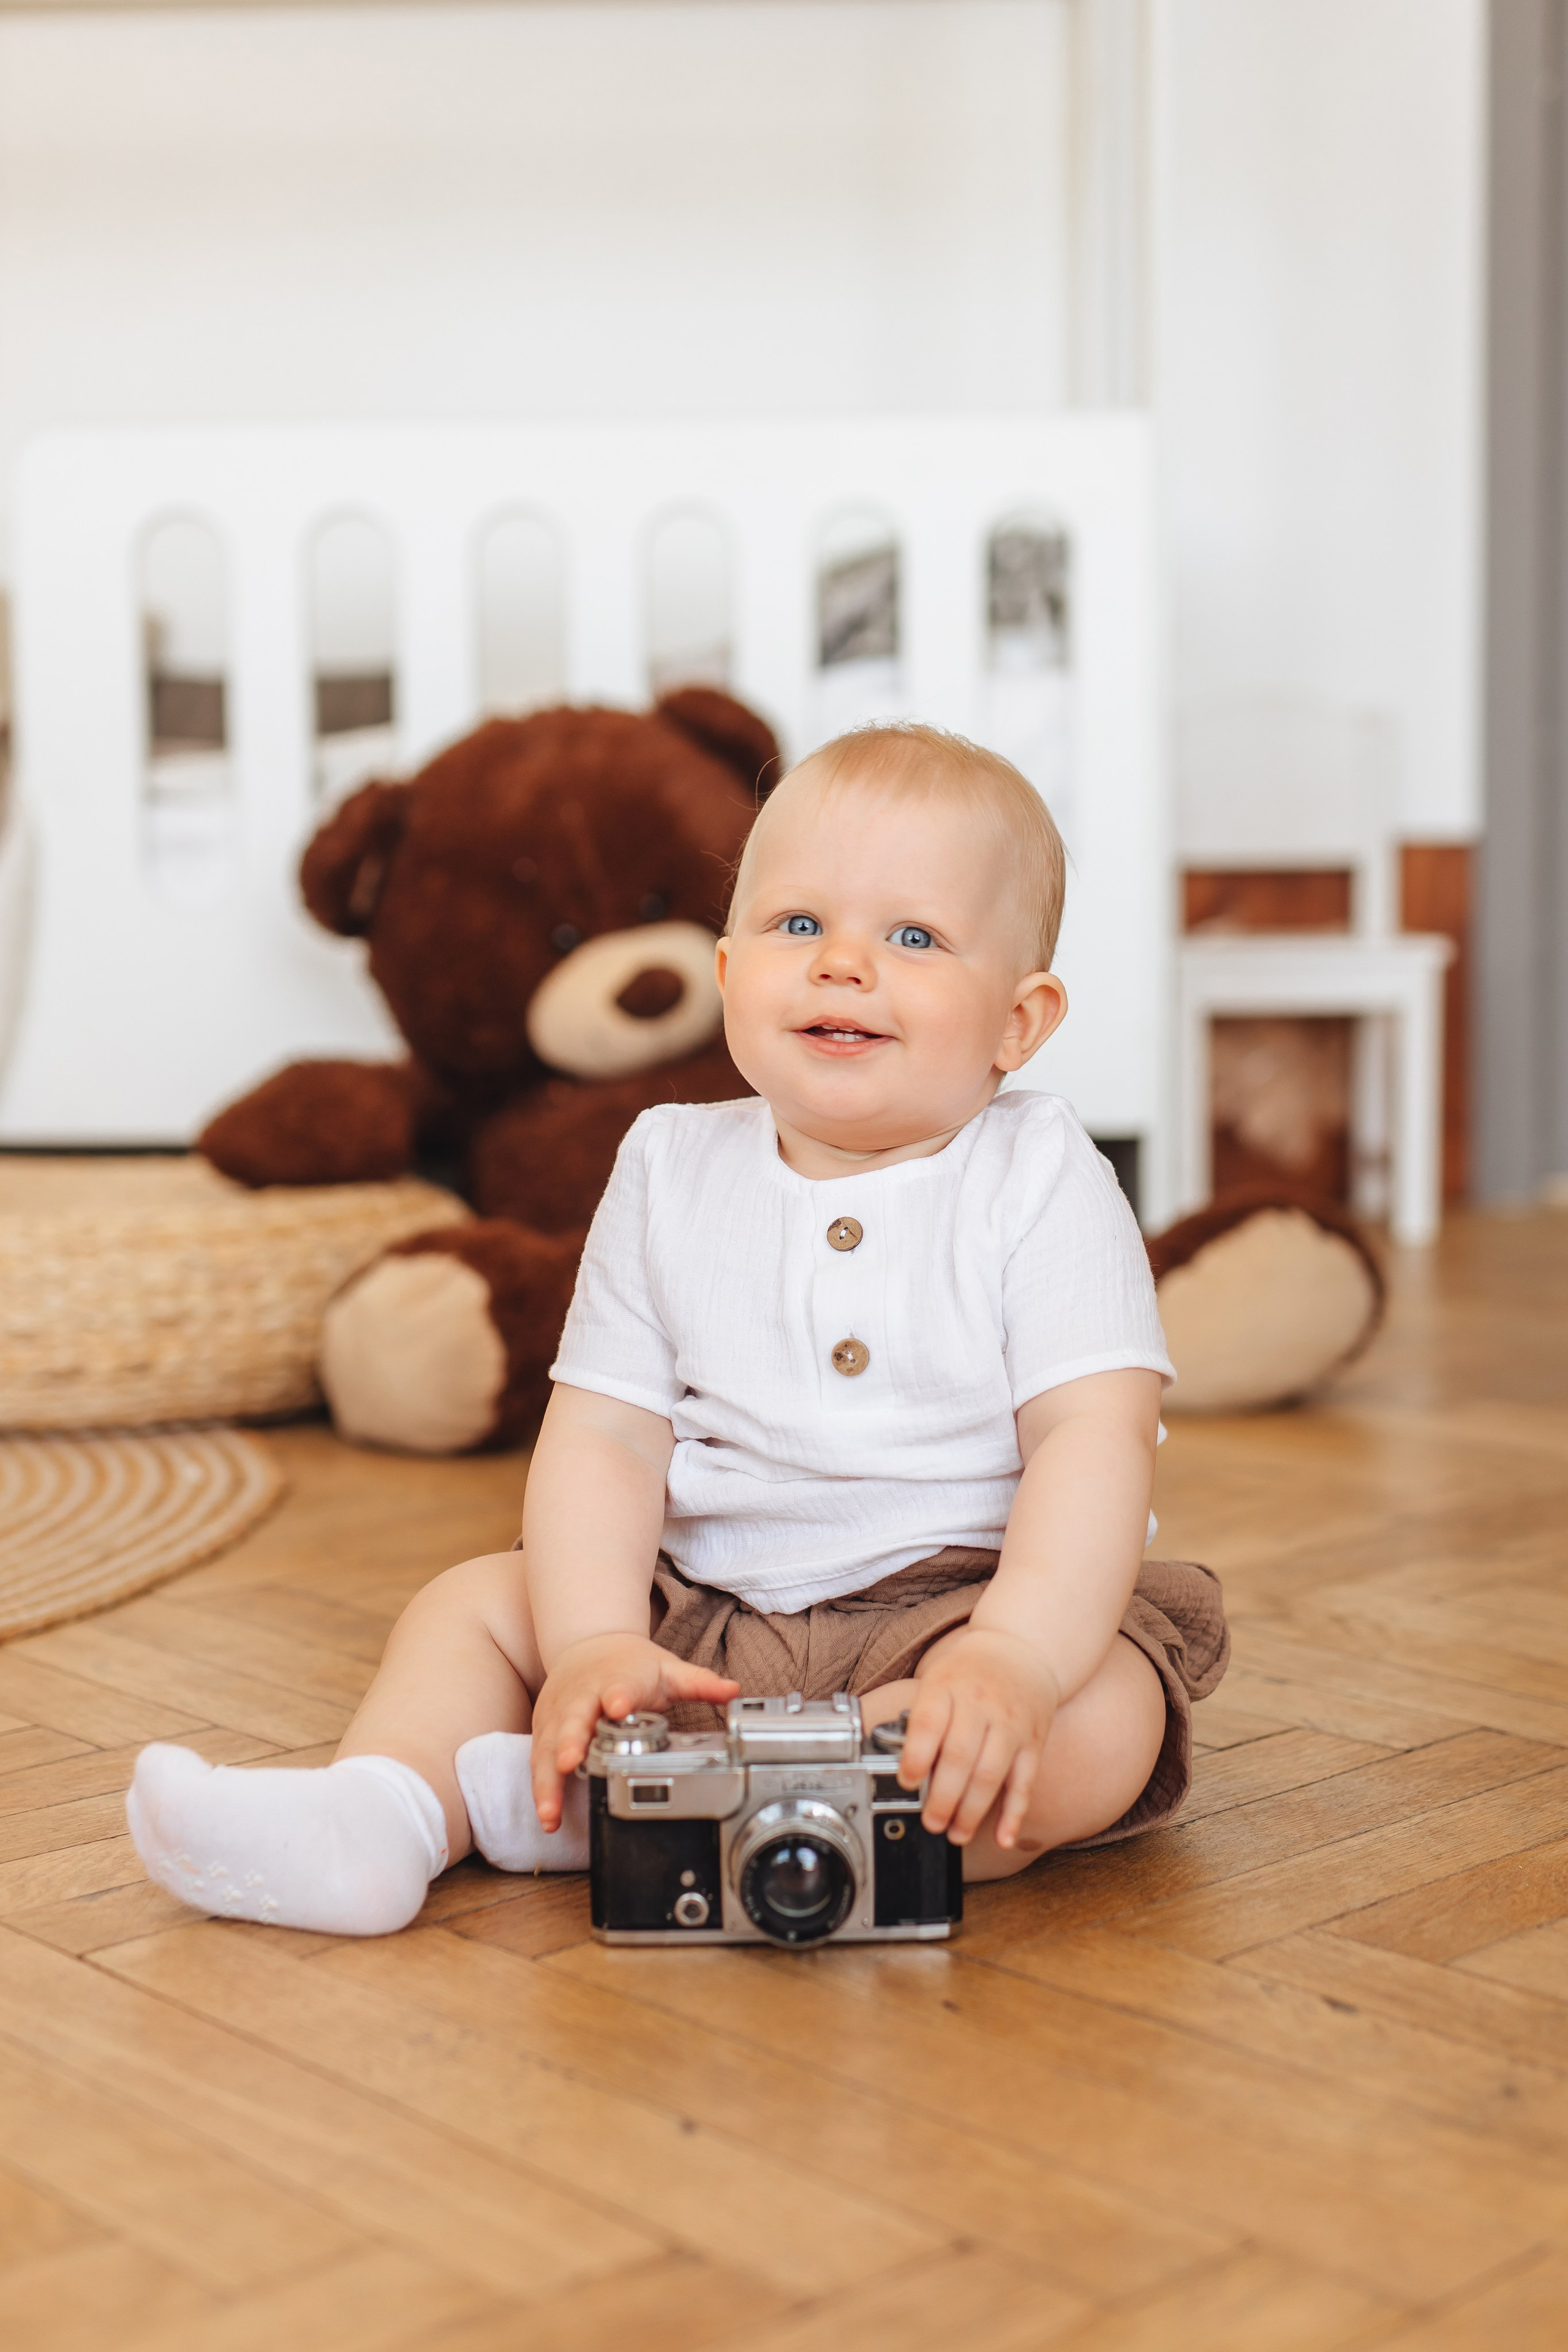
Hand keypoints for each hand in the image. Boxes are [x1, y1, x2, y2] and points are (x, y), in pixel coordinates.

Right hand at [530, 1634, 737, 1830]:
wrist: (588, 1645)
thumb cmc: (630, 1664)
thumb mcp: (667, 1669)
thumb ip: (699, 1683)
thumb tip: (734, 1691)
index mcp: (617, 1679)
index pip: (619, 1687)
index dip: (619, 1696)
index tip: (618, 1706)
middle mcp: (583, 1696)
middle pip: (574, 1718)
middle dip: (571, 1741)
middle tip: (570, 1763)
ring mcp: (560, 1715)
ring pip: (549, 1747)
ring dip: (547, 1780)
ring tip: (551, 1812)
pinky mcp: (545, 1730)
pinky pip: (539, 1760)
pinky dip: (539, 1787)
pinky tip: (547, 1816)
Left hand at [897, 1627, 1060, 1850]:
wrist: (1023, 1649)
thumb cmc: (969, 1672)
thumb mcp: (938, 1679)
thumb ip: (922, 1718)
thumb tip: (903, 1769)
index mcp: (948, 1686)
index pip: (930, 1722)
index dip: (917, 1756)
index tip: (906, 1782)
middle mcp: (981, 1704)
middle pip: (960, 1756)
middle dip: (943, 1797)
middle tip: (931, 1822)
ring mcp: (1010, 1724)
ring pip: (991, 1773)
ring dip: (972, 1811)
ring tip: (956, 1834)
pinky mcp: (1033, 1742)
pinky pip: (1024, 1782)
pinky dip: (1014, 1813)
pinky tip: (1004, 1837)